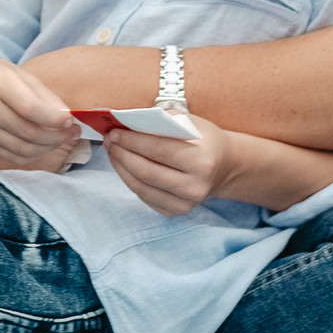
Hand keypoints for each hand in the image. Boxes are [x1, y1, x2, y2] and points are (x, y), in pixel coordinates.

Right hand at [0, 57, 79, 169]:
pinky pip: (12, 156)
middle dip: (57, 136)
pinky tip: (44, 145)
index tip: (71, 121)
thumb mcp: (17, 72)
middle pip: (27, 131)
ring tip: (61, 139)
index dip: (54, 119)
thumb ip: (43, 94)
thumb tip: (67, 117)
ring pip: (22, 148)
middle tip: (73, 132)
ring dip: (48, 147)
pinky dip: (33, 154)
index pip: (29, 108)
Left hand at [103, 114, 230, 216]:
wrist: (224, 166)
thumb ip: (162, 121)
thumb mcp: (190, 122)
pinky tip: (123, 165)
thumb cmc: (203, 139)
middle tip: (109, 140)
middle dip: (121, 154)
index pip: (157, 150)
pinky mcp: (175, 211)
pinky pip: (143, 196)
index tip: (114, 131)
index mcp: (202, 161)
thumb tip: (127, 122)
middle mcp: (195, 186)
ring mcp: (186, 203)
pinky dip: (128, 179)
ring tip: (112, 151)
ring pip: (140, 187)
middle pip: (145, 171)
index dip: (131, 141)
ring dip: (120, 167)